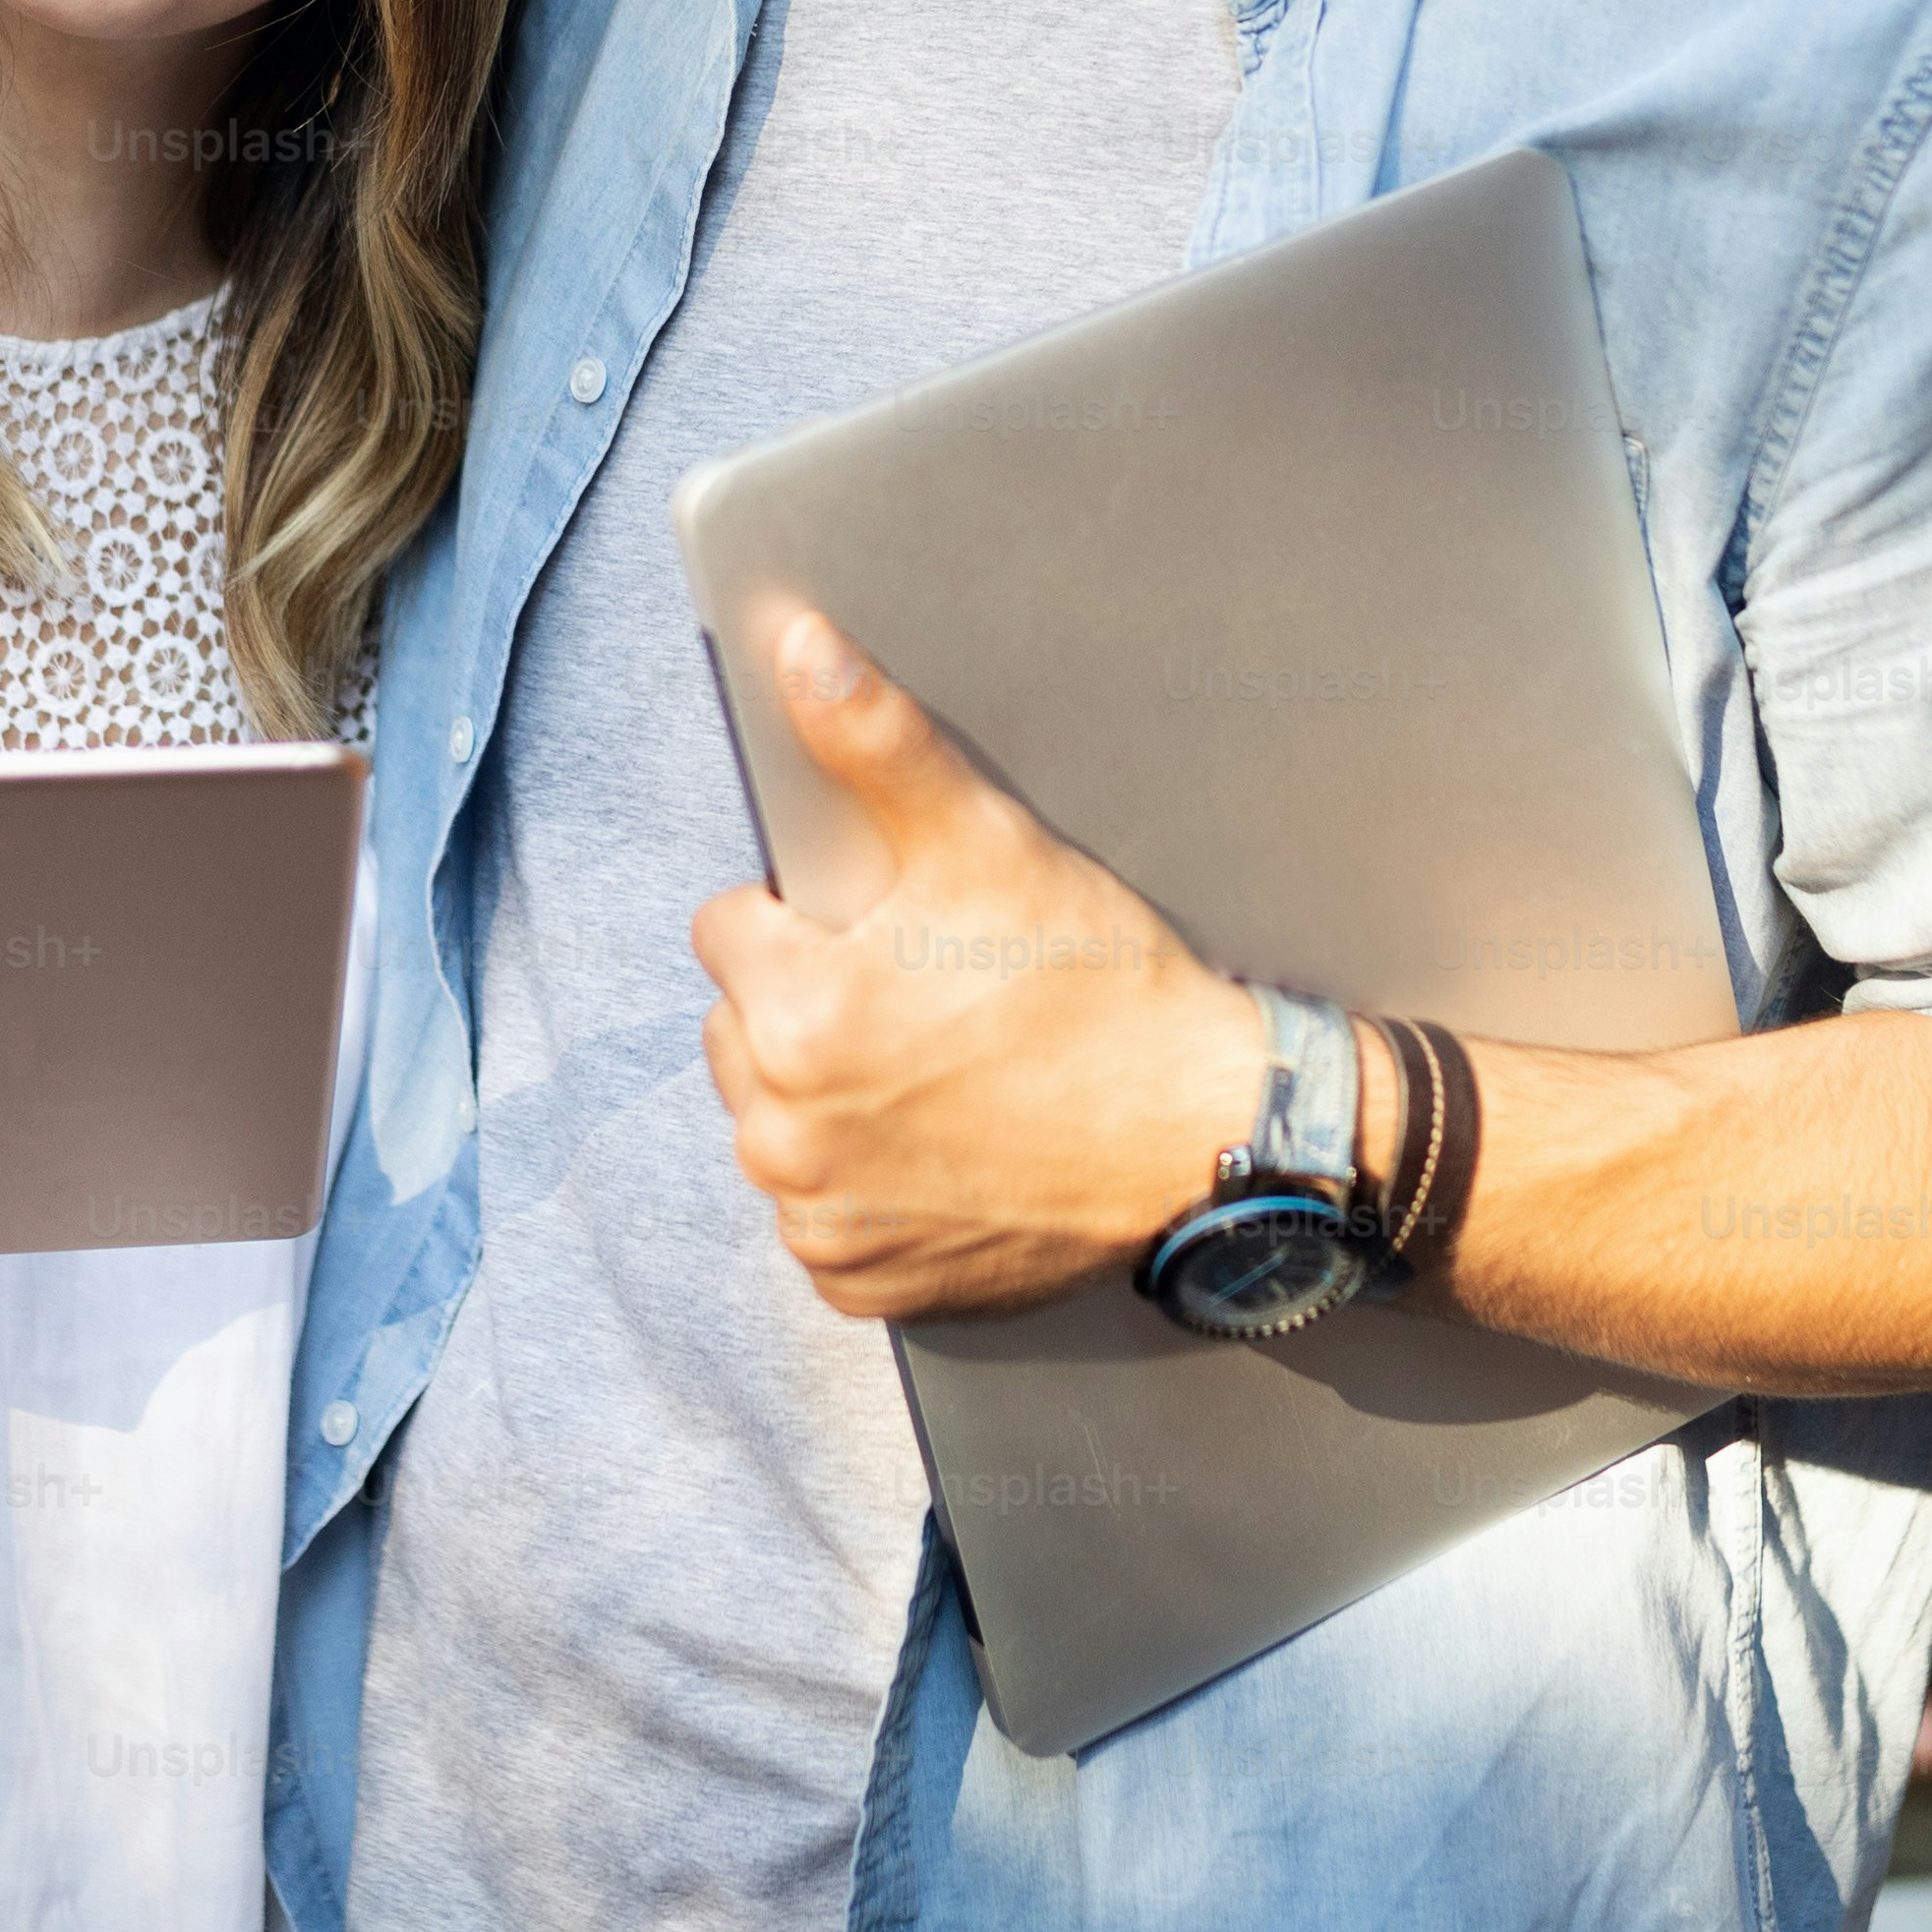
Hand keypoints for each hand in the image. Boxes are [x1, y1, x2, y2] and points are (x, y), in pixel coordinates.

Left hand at [688, 611, 1263, 1318]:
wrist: (1201, 1135)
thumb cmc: (1098, 987)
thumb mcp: (987, 844)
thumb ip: (875, 743)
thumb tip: (796, 645)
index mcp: (796, 1015)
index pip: (730, 929)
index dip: (805, 917)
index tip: (884, 930)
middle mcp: (784, 1134)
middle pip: (740, 1031)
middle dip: (804, 1006)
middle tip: (921, 1000)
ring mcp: (820, 1220)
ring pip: (773, 1122)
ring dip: (824, 1097)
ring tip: (934, 1073)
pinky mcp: (859, 1285)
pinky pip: (818, 1218)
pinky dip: (862, 1187)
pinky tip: (940, 1149)